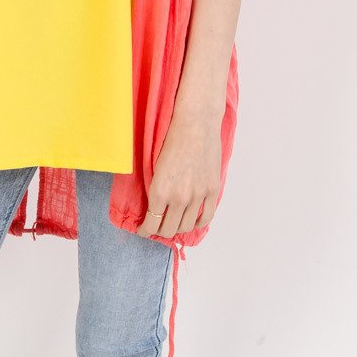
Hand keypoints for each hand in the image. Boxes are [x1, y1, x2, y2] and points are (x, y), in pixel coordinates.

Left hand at [134, 108, 221, 238]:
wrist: (195, 124)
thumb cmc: (170, 139)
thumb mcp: (154, 168)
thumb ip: (156, 191)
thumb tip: (154, 208)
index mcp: (160, 191)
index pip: (152, 224)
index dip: (145, 230)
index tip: (144, 229)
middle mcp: (179, 197)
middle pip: (169, 229)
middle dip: (160, 231)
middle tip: (157, 226)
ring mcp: (198, 195)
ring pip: (186, 226)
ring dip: (178, 227)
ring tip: (174, 222)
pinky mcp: (212, 190)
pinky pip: (206, 217)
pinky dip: (197, 223)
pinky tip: (191, 220)